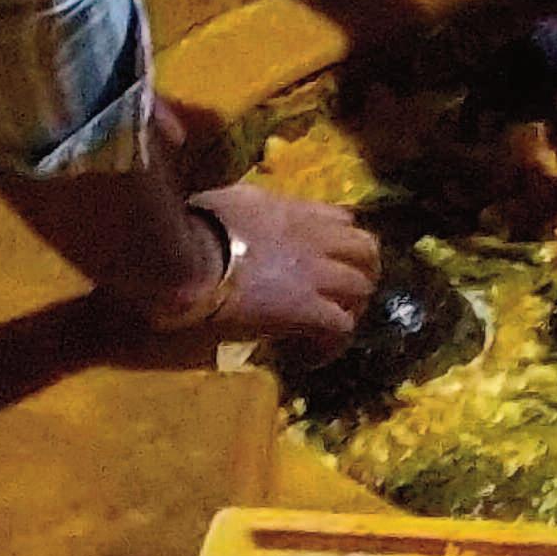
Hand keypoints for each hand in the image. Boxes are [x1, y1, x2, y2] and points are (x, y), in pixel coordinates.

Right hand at [183, 182, 379, 360]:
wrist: (190, 258)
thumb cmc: (197, 227)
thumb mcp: (233, 199)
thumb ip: (250, 203)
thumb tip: (244, 206)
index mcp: (295, 211)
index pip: (343, 218)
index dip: (342, 242)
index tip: (328, 261)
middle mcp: (315, 238)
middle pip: (366, 249)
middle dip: (362, 272)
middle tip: (341, 296)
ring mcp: (316, 274)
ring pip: (362, 287)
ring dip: (350, 308)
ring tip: (326, 329)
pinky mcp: (308, 309)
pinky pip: (341, 327)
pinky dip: (331, 344)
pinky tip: (307, 356)